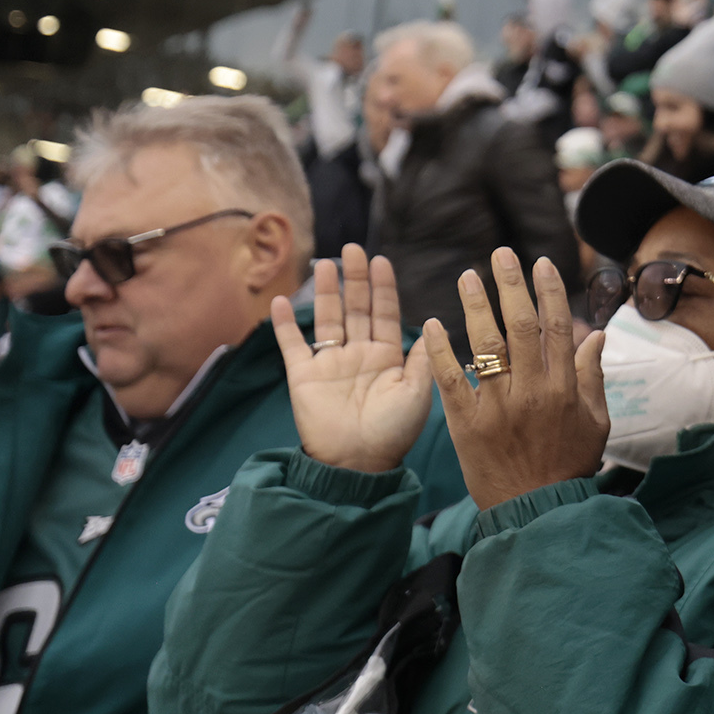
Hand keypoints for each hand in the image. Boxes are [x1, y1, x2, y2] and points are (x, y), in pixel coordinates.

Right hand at [271, 245, 433, 473]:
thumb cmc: (393, 432)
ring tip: (327, 264)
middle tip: (354, 249)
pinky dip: (285, 324)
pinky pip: (292, 345)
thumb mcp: (417, 392)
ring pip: (327, 319)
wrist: (358, 464)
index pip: (385, 313)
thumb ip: (422, 358)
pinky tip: (281, 301)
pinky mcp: (303, 376)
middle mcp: (359, 354)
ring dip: (326, 292)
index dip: (383, 287)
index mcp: (388, 356)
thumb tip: (433, 325)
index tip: (382, 261)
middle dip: (356, 279)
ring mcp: (330, 364)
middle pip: (356, 308)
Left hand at [422, 248, 607, 511]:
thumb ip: (592, 376)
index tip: (540, 264)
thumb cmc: (569, 465)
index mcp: (563, 389)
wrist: (536, 512)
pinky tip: (431, 325)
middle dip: (512, 286)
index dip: (549, 291)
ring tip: (467, 276)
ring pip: (487, 346)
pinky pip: (450, 382)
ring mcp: (497, 408)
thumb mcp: (596, 422)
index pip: (556, 328)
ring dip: (476, 307)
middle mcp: (531, 392)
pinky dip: (439, 352)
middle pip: (522, 327)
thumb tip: (596, 334)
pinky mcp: (466, 425)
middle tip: (501, 254)